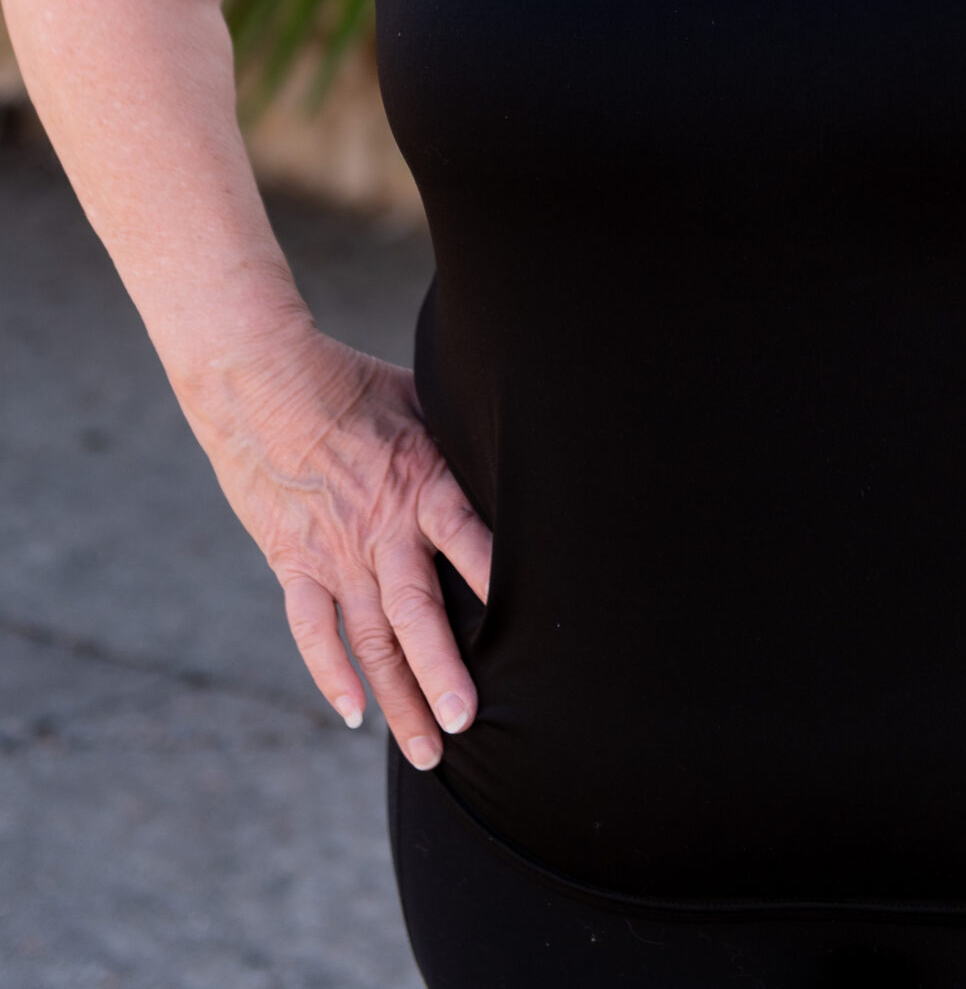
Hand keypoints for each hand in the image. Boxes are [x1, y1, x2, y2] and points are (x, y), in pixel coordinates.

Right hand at [185, 329, 492, 768]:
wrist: (263, 381)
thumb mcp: (425, 399)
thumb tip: (528, 446)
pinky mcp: (294, 560)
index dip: (499, 581)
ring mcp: (336, 550)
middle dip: (443, 672)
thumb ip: (463, 440)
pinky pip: (312, 628)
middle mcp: (382, 526)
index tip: (537, 633)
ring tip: (427, 750)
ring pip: (371, 638)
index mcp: (424, 481)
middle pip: (417, 612)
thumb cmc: (355, 383)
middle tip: (470, 723)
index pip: (471, 539)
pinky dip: (331, 674)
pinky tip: (352, 714)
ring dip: (399, 698)